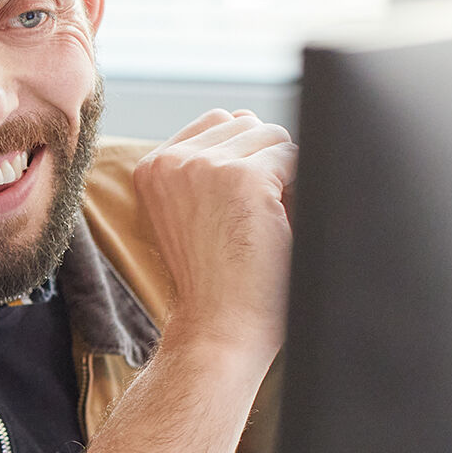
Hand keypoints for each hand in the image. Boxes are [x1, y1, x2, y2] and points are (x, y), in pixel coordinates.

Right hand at [131, 111, 295, 359]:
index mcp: (152, 167)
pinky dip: (299, 188)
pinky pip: (293, 157)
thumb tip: (257, 121)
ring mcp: (205, 166)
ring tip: (268, 222)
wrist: (218, 330)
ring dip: (284, 174)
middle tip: (257, 219)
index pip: (218, 121)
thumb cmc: (215, 281)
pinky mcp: (243, 179)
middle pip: (247, 123)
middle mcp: (171, 160)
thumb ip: (210, 167)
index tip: (241, 204)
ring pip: (272, 135)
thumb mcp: (191, 214)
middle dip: (266, 162)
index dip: (244, 156)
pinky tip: (280, 226)